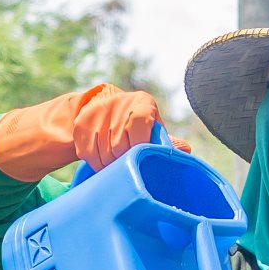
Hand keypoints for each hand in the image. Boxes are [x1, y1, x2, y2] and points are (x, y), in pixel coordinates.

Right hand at [0, 83, 188, 181]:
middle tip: (126, 166)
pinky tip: (102, 160)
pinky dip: (95, 162)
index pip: (140, 126)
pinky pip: (88, 153)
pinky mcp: (82, 123)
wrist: (106, 106)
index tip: (138, 158)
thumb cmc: (137, 124)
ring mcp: (98, 113)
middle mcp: (120, 104)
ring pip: (103, 152)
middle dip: (123, 160)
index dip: (139, 147)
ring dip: (109, 165)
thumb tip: (186, 151)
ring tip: (115, 165)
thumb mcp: (153, 128)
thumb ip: (165, 141)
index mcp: (143, 103)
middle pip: (120, 145)